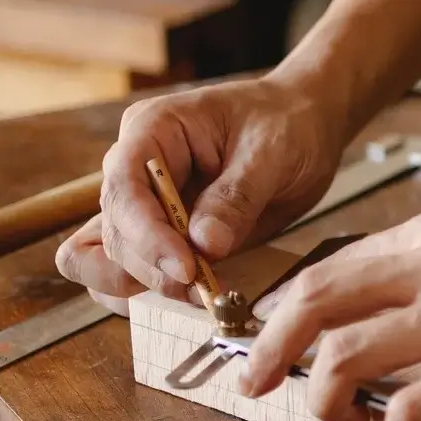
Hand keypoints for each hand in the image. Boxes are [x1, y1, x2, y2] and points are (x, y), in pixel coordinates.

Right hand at [55, 77, 340, 314]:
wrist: (303, 129)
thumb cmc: (284, 123)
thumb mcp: (270, 152)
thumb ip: (236, 198)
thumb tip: (204, 246)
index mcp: (153, 130)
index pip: (125, 188)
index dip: (147, 235)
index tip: (186, 268)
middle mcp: (139, 169)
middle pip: (116, 231)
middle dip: (154, 268)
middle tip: (205, 289)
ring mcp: (150, 205)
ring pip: (116, 258)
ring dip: (153, 285)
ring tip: (204, 295)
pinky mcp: (168, 234)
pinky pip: (140, 269)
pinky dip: (158, 291)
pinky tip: (193, 297)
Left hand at [242, 202, 420, 420]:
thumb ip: (418, 268)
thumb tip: (365, 306)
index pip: (327, 270)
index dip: (284, 308)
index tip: (268, 335)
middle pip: (316, 305)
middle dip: (269, 347)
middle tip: (254, 378)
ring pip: (345, 359)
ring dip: (326, 398)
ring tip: (344, 416)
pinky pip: (411, 410)